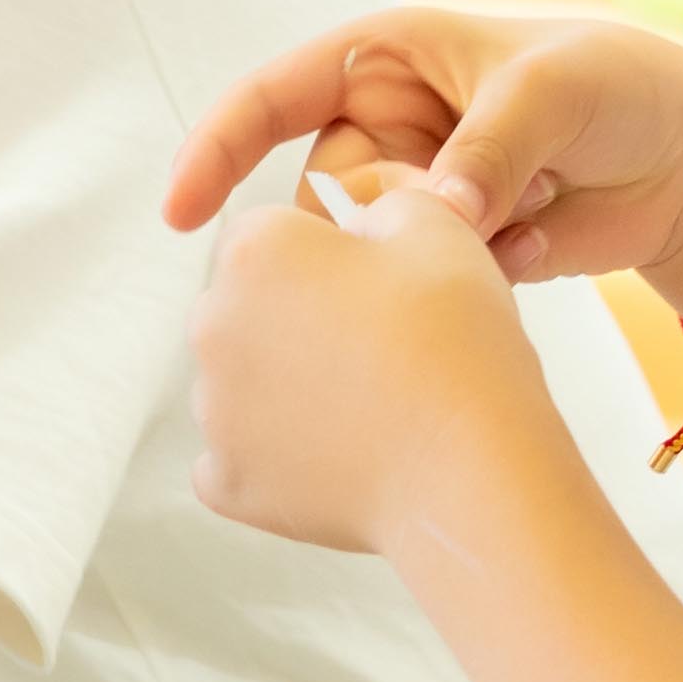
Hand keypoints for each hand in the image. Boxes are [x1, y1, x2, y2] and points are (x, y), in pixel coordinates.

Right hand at [171, 9, 682, 327]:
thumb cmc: (618, 90)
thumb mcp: (551, 94)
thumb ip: (483, 151)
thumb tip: (432, 216)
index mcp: (384, 58)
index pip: (273, 97)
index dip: (218, 149)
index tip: (181, 213)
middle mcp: (386, 124)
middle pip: (323, 189)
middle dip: (377, 214)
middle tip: (471, 206)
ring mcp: (415, 191)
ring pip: (367, 246)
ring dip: (433, 246)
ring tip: (528, 209)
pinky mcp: (448, 251)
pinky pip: (418, 280)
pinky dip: (470, 275)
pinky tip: (544, 236)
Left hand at [184, 179, 550, 557]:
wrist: (470, 471)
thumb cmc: (455, 343)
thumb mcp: (438, 226)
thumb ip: (385, 199)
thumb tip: (363, 215)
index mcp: (252, 251)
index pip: (274, 236)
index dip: (331, 258)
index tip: (380, 288)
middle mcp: (212, 324)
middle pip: (252, 310)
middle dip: (301, 321)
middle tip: (382, 349)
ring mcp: (213, 410)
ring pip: (245, 384)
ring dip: (290, 388)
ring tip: (372, 407)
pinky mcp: (228, 482)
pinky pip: (239, 458)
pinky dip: (279, 459)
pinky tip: (338, 456)